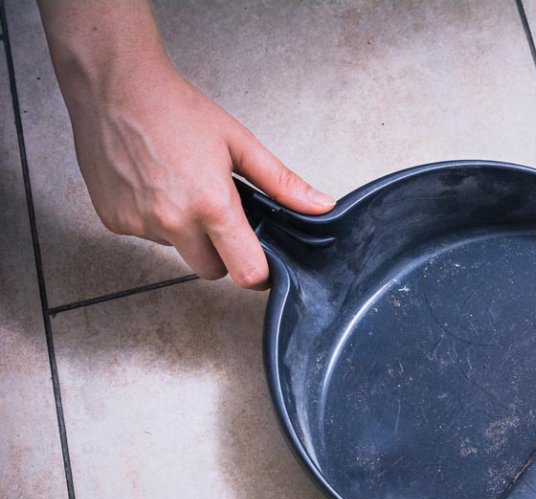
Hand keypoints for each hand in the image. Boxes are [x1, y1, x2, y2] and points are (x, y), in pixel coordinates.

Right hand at [40, 0, 332, 288]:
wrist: (114, 86)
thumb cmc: (175, 109)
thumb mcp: (240, 144)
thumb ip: (282, 183)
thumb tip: (321, 206)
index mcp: (211, 205)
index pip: (246, 273)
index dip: (259, 272)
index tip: (261, 260)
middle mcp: (172, 221)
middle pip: (211, 270)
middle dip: (222, 252)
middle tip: (220, 214)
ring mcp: (138, 224)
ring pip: (178, 251)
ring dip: (186, 233)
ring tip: (181, 187)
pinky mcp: (113, 221)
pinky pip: (147, 236)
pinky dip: (155, 221)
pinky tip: (154, 185)